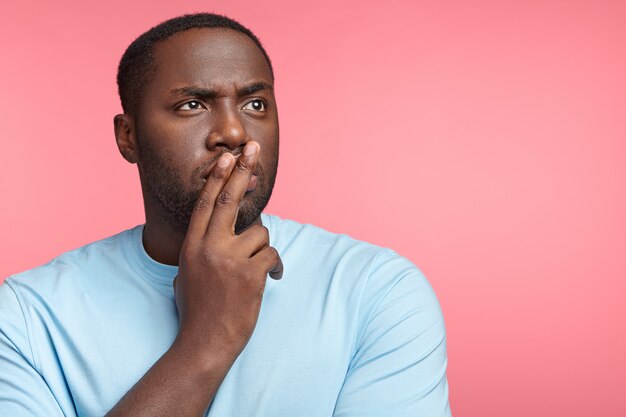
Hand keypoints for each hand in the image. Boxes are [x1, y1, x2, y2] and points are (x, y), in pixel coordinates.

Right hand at [172, 141, 282, 363]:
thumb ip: (199, 251)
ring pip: (260, 232)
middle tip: (253, 148)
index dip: (218, 177)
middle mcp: (208, 247)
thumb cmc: (196, 311)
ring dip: (263, 248)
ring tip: (256, 269)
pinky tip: (269, 279)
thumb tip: (214, 236)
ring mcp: (229, 259)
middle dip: (243, 171)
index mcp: (191, 246)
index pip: (206, 203)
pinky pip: (272, 255)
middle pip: (229, 199)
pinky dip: (274, 267)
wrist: (205, 343)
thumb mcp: (186, 276)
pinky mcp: (251, 274)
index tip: (228, 157)